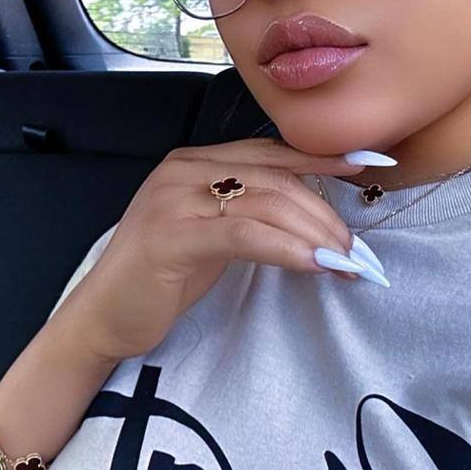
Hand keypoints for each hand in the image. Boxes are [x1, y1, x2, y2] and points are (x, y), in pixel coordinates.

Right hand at [68, 136, 380, 363]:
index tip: (369, 164)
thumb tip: (314, 218)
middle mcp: (183, 169)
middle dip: (325, 211)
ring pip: (265, 201)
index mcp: (195, 162)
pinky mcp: (171, 235)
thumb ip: (250, 213)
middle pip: (275, 178)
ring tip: (346, 261)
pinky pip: (244, 233)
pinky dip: (288, 248)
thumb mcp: (212, 234)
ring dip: (316, 232)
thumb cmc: (161, 278)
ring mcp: (174, 198)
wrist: (101, 317)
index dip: (321, 158)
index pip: (270, 152)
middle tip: (358, 248)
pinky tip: (316, 264)